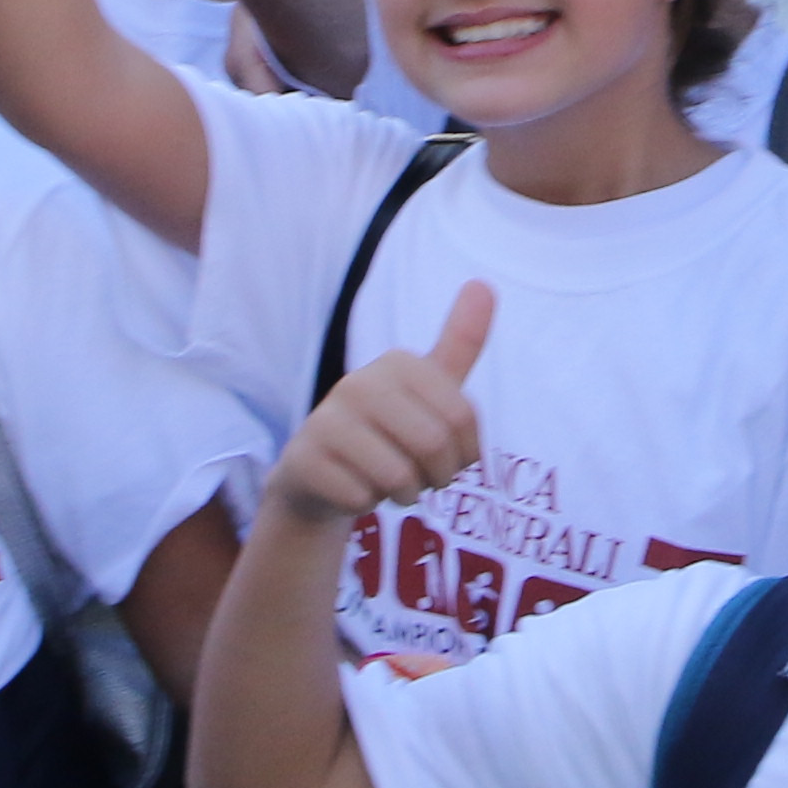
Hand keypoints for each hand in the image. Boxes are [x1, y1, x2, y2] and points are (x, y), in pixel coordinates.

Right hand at [263, 284, 490, 533]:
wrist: (320, 476)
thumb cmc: (388, 431)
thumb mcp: (429, 388)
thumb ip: (460, 342)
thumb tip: (484, 283)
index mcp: (398, 363)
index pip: (464, 418)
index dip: (466, 453)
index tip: (449, 453)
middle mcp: (359, 382)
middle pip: (434, 447)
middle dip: (436, 476)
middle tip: (418, 475)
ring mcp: (325, 417)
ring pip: (398, 476)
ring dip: (403, 493)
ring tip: (385, 480)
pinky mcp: (303, 458)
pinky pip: (362, 497)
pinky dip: (367, 504)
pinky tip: (351, 487)